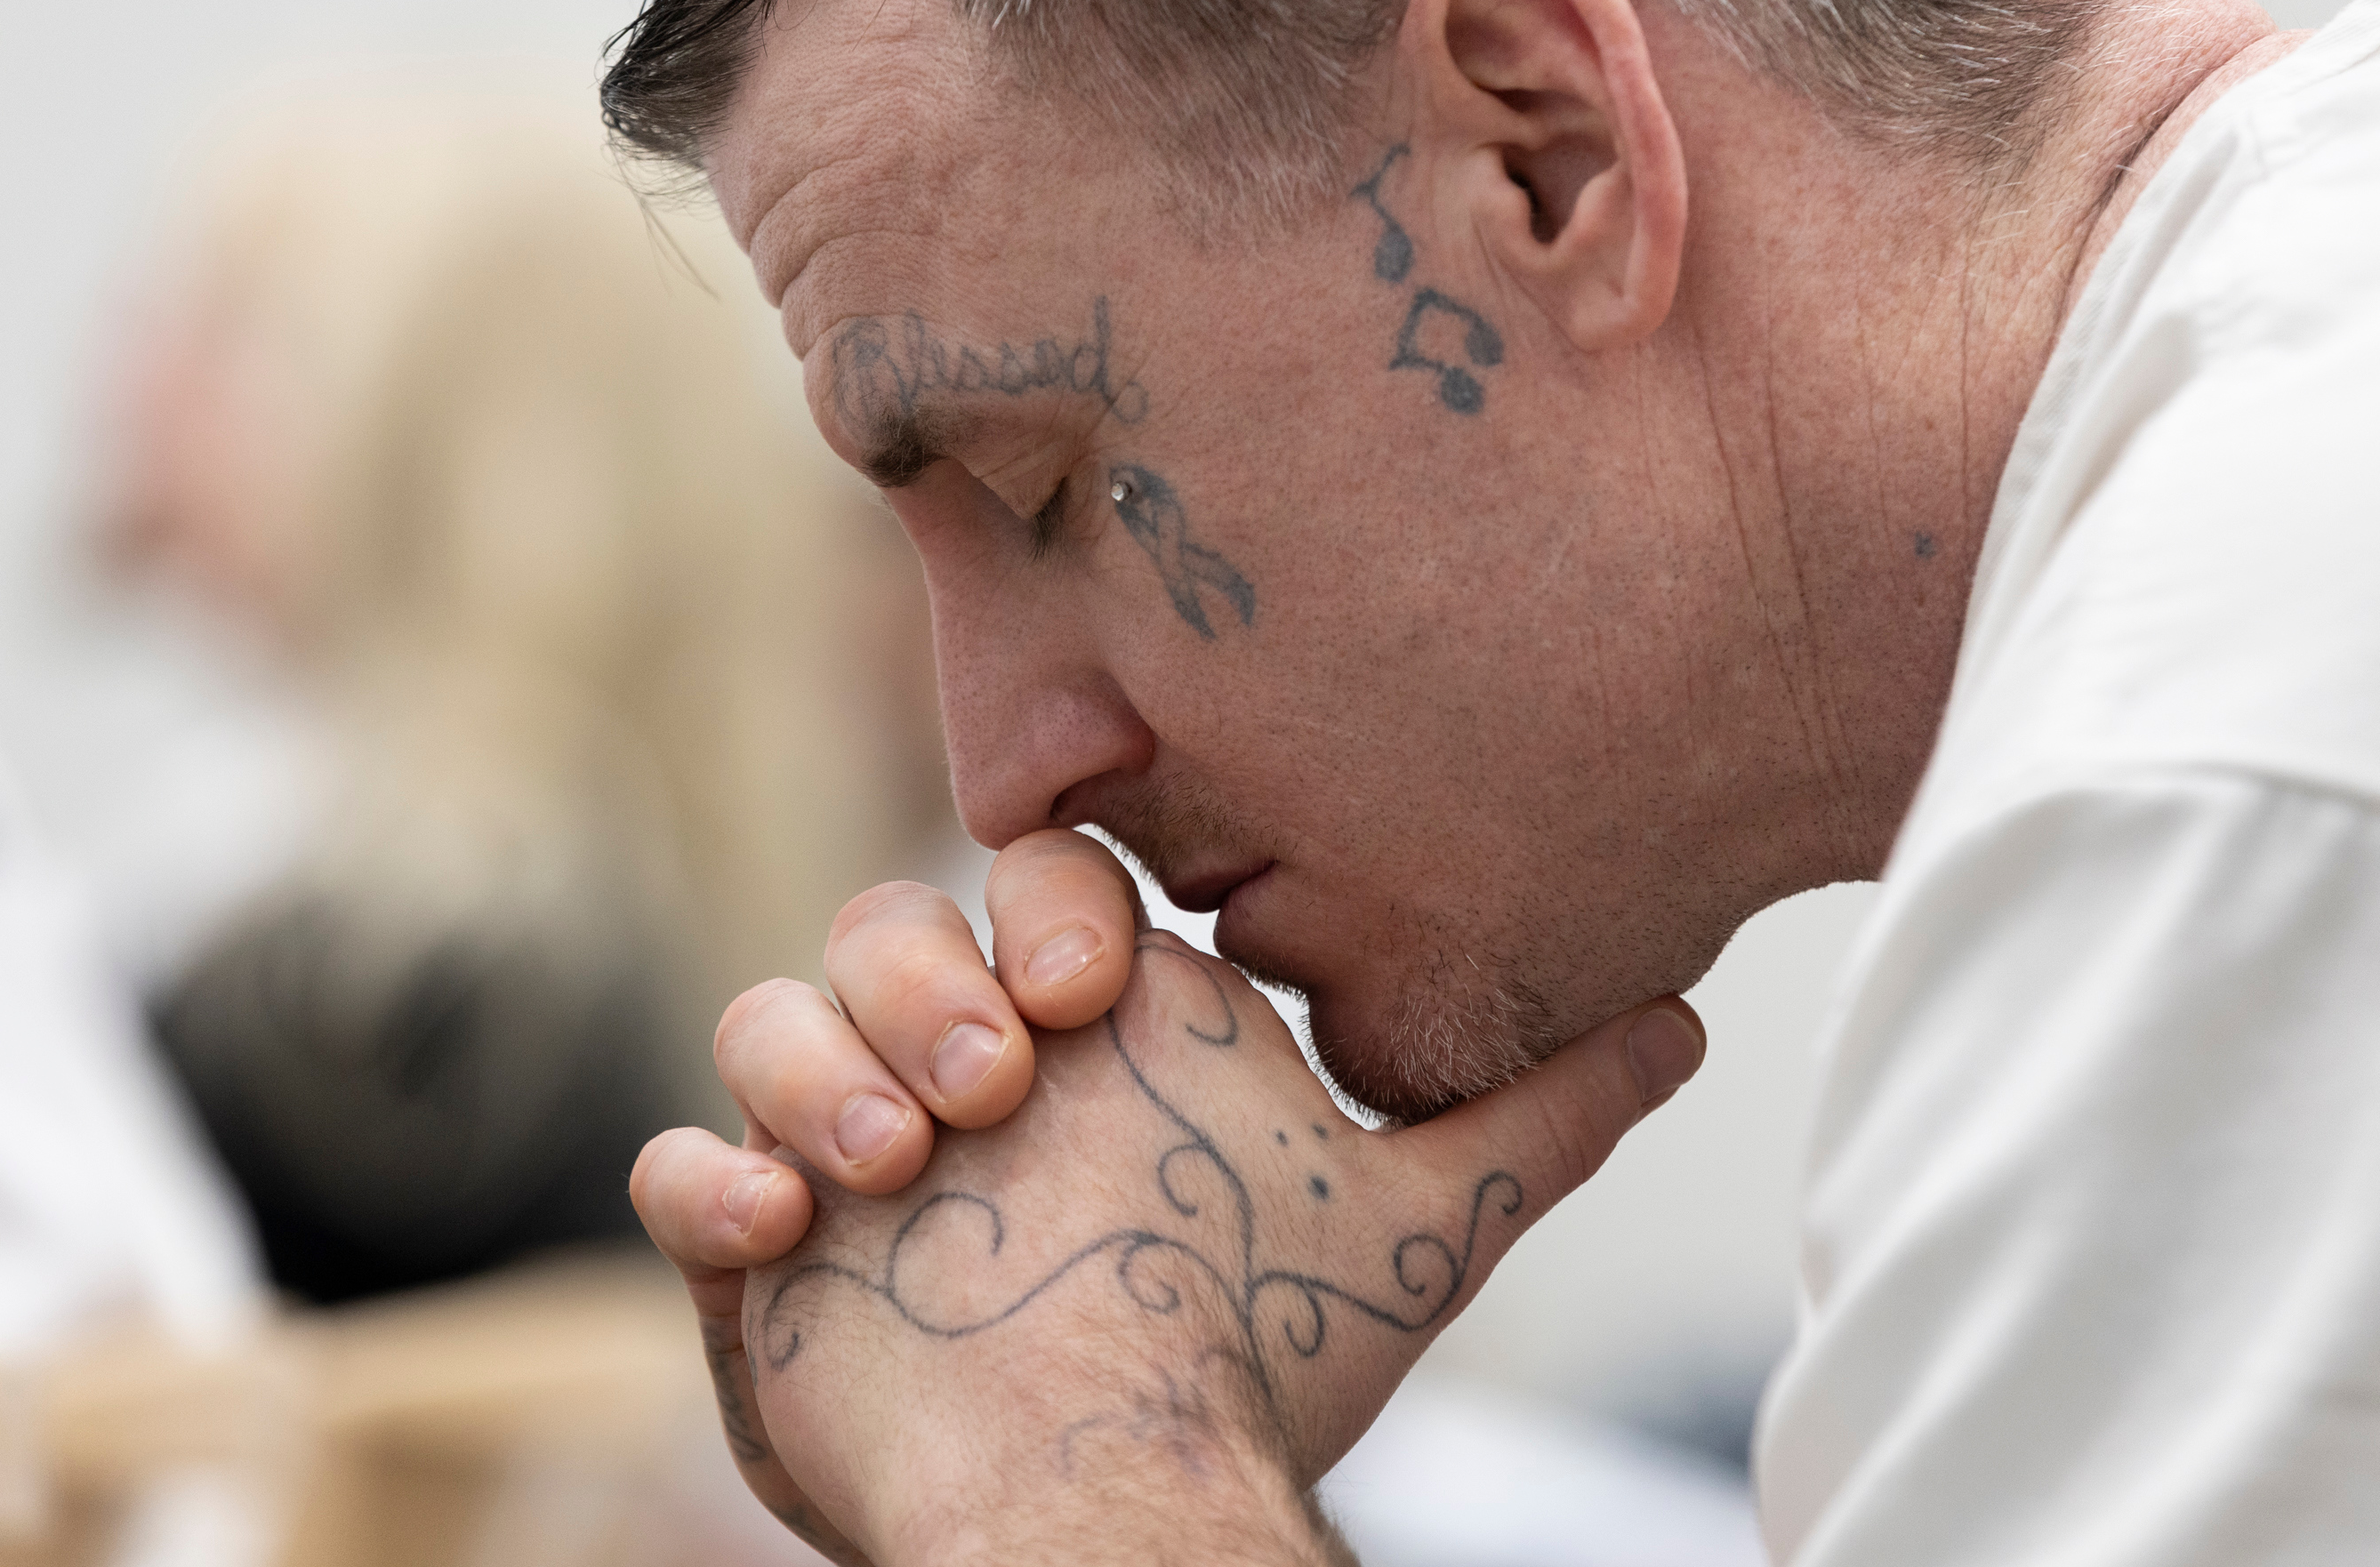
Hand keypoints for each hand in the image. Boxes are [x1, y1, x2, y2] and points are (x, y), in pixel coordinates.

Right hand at [735, 933, 1704, 1562]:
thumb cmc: (1265, 1354)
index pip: (1033, 876)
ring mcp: (857, 1154)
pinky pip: (688, 1172)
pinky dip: (709, 1184)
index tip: (1088, 992)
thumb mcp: (1412, 1219)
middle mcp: (970, 1070)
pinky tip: (779, 1237)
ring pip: (774, 1019)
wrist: (1121, 1505)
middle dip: (919, 984)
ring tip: (893, 1171)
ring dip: (817, 1071)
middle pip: (884, 926)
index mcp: (1090, 1033)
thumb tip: (1691, 1025)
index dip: (1041, 900)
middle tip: (995, 1090)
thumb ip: (1538, 1113)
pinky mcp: (764, 1254)